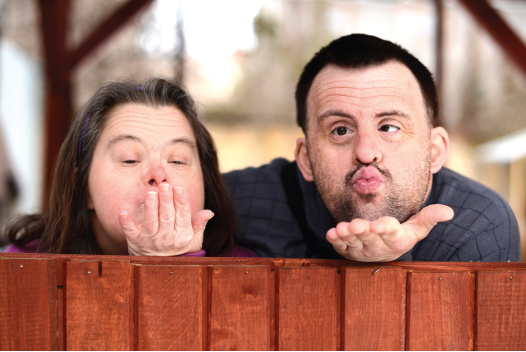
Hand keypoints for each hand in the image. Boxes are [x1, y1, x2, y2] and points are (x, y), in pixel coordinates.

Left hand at [119, 183, 213, 255]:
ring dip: (150, 207)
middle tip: (164, 185)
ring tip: (151, 193)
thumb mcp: (194, 240)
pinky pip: (131, 232)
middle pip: (167, 216)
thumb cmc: (178, 250)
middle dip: (166, 200)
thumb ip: (199, 224)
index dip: (181, 201)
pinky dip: (127, 223)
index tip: (178, 188)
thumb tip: (209, 212)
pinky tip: (123, 213)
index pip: (183, 216)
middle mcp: (167, 239)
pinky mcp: (136, 242)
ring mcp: (151, 241)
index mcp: (182, 236)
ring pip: (151, 221)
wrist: (159, 269)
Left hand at [326, 204, 453, 261]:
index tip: (380, 224)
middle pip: (370, 238)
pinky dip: (335, 241)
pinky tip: (331, 234)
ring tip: (341, 228)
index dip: (385, 229)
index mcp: (396, 240)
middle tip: (356, 224)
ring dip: (347, 236)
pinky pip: (340, 247)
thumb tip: (449, 211)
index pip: (391, 233)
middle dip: (363, 232)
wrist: (382, 252)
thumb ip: (429, 218)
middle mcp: (378, 247)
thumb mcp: (416, 228)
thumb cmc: (400, 235)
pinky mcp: (347, 250)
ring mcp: (361, 250)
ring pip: (354, 243)